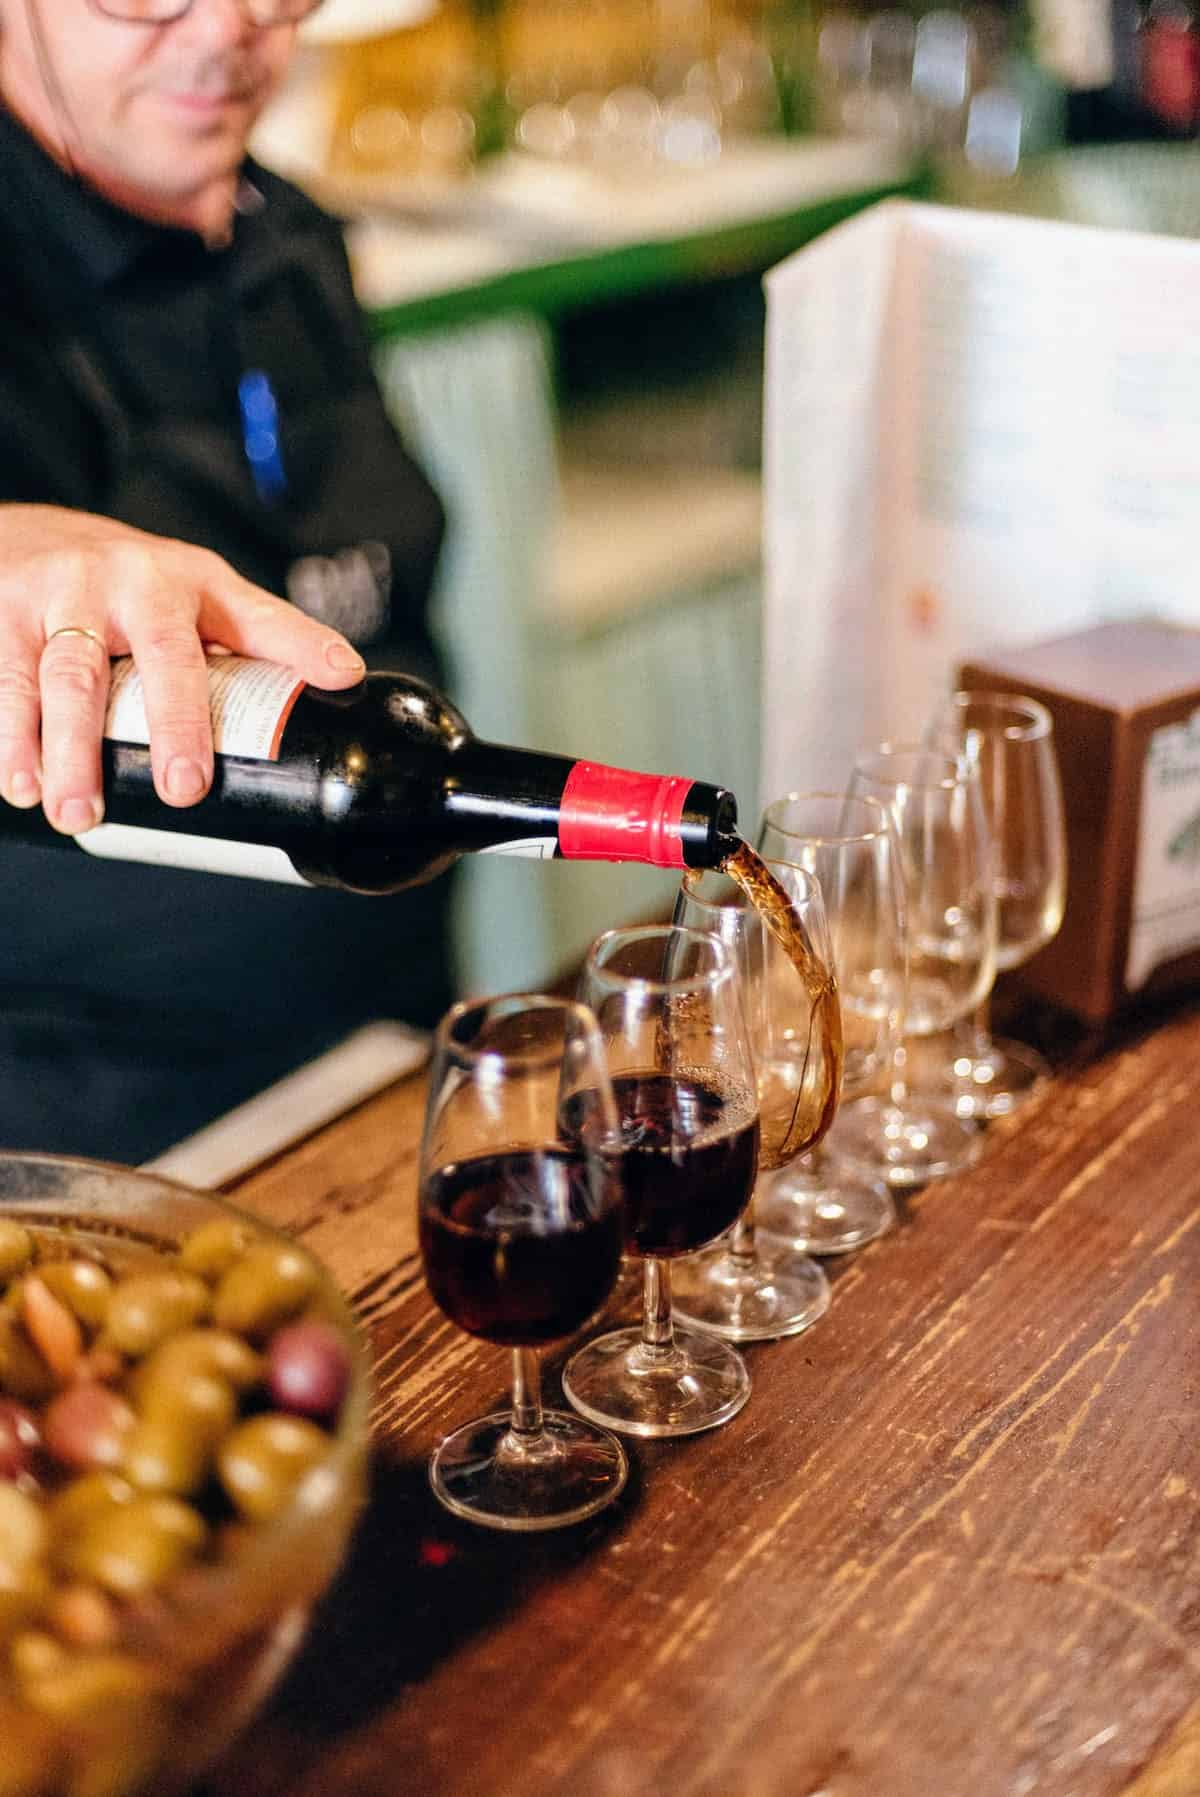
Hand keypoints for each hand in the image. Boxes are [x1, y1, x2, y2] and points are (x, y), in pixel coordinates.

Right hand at [0, 505, 367, 832]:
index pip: (246, 622)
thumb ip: (271, 633)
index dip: (294, 653)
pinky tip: (14, 780)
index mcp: (188, 582)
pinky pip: (2, 678)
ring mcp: (56, 596)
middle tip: (180, 790)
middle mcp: (123, 583)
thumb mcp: (208, 592)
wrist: (30, 530)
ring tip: (71, 810)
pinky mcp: (0, 613)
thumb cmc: (134, 577)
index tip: (326, 688)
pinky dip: (7, 734)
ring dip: (60, 748)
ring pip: (57, 676)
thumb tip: (348, 678)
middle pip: (155, 655)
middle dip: (164, 724)